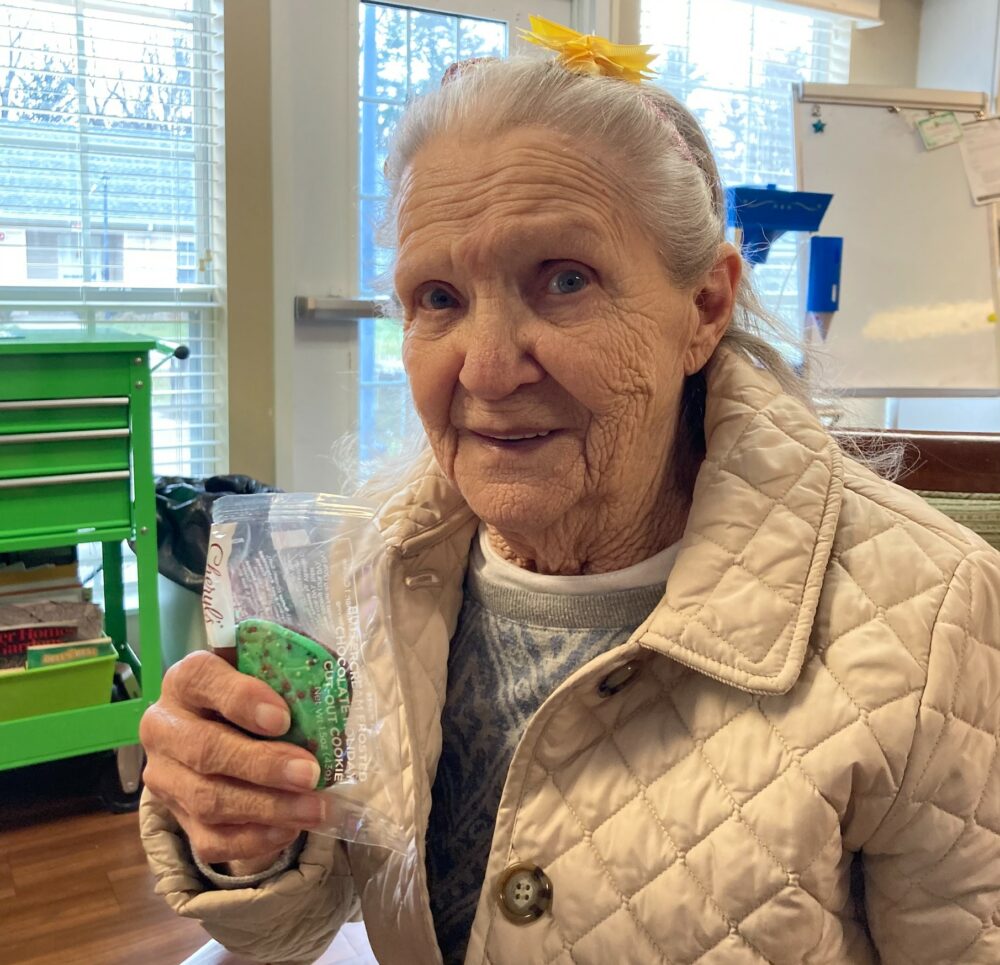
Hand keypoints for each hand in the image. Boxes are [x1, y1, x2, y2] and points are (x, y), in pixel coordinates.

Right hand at [140, 650, 325, 874]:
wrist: (223, 732)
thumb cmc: (256, 695)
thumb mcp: (269, 671)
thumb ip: (293, 671)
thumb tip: (335, 686)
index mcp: (186, 679)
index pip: (202, 679)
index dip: (242, 699)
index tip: (283, 719)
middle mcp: (164, 726)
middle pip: (205, 749)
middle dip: (262, 765)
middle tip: (310, 774)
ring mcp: (165, 777)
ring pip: (208, 799)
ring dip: (267, 808)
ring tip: (315, 808)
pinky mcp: (176, 817)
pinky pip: (210, 839)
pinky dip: (254, 839)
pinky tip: (290, 829)